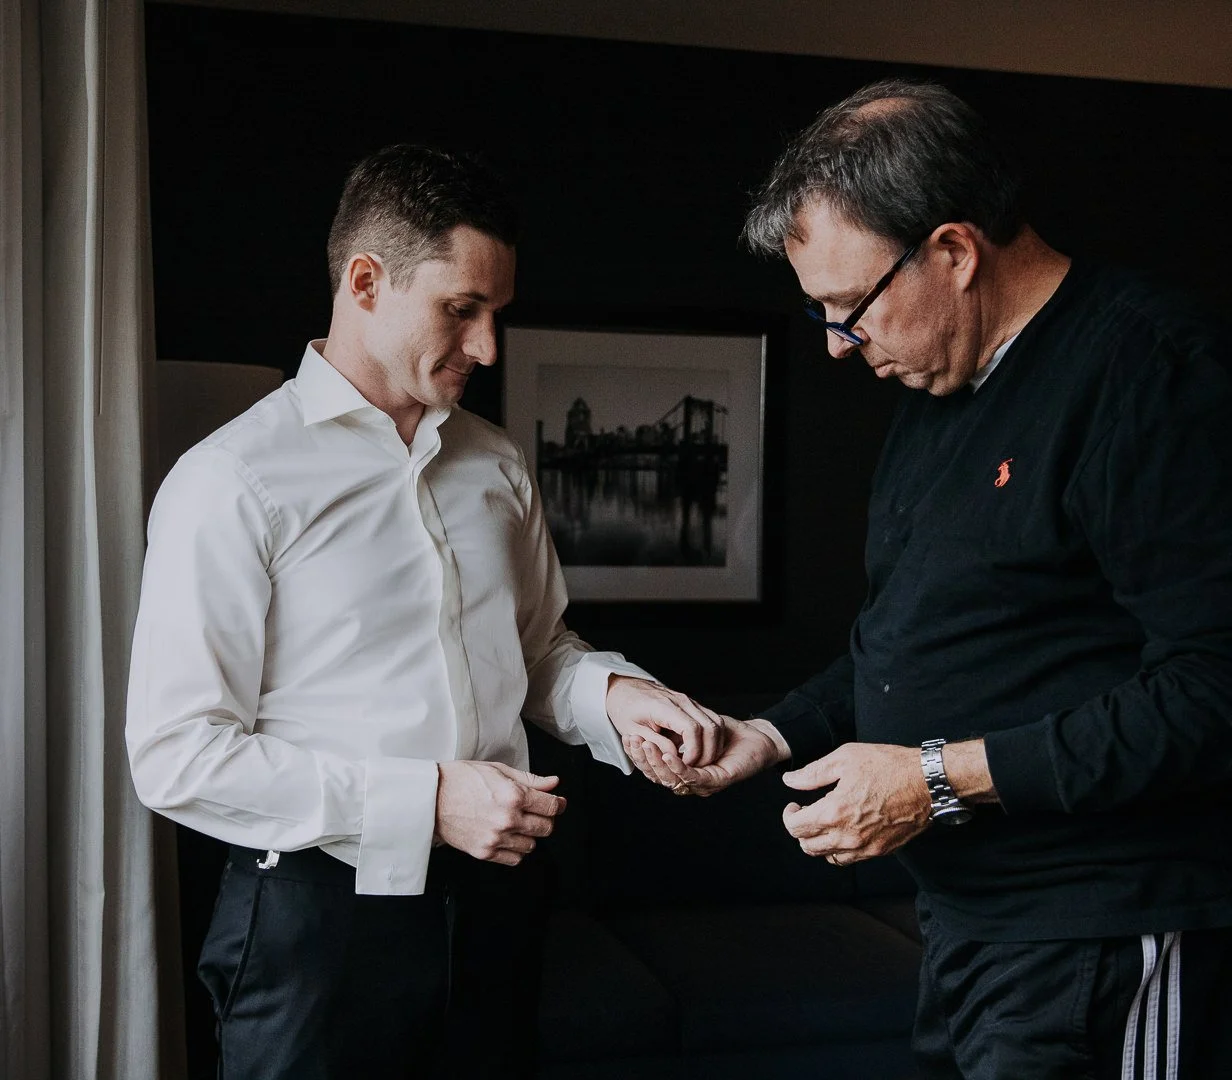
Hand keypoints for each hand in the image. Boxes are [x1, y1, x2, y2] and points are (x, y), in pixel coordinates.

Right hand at [435, 760, 565, 865]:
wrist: (431, 797)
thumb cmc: (461, 779)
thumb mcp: (498, 770)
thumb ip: (529, 779)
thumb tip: (553, 783)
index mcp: (513, 796)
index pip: (551, 807)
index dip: (557, 804)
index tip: (556, 803)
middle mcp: (508, 819)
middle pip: (546, 827)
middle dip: (545, 819)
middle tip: (536, 812)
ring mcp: (496, 838)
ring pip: (532, 845)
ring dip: (530, 835)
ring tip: (517, 823)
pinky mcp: (485, 852)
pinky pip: (514, 859)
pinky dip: (516, 850)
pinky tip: (508, 837)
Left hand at [606, 676, 726, 766]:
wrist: (625, 689)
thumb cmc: (625, 709)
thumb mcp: (632, 730)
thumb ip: (655, 744)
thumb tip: (675, 756)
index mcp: (665, 707)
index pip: (693, 729)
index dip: (694, 751)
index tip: (686, 765)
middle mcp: (682, 701)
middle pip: (711, 727)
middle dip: (708, 751)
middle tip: (697, 767)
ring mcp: (689, 701)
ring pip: (715, 723)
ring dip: (713, 745)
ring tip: (699, 760)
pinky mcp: (692, 705)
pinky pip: (711, 720)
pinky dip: (711, 738)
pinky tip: (700, 750)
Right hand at [624, 717, 788, 795]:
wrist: (758, 737)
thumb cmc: (728, 733)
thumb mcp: (693, 728)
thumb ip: (674, 733)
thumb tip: (650, 729)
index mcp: (684, 771)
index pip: (655, 768)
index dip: (640, 755)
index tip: (627, 737)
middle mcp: (692, 782)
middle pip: (659, 776)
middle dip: (642, 757)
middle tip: (631, 740)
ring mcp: (703, 784)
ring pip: (672, 778)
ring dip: (656, 762)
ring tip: (645, 745)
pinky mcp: (717, 781)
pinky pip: (693, 777)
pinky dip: (678, 766)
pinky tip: (667, 755)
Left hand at [781, 742, 930, 865]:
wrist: (927, 782)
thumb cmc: (888, 766)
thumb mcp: (845, 758)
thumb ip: (813, 773)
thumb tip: (790, 780)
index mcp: (834, 812)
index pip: (796, 828)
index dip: (789, 816)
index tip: (794, 805)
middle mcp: (847, 836)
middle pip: (808, 847)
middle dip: (801, 830)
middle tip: (806, 813)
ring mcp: (865, 847)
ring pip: (828, 857)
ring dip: (819, 843)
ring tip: (824, 823)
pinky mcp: (880, 851)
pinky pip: (850, 860)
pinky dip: (840, 850)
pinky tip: (844, 831)